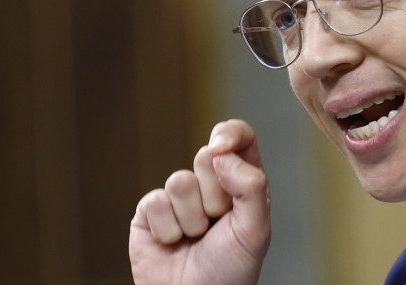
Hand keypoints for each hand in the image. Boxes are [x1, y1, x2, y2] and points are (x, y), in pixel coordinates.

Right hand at [129, 119, 271, 284]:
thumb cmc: (231, 272)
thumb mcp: (255, 231)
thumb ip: (251, 186)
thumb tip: (220, 153)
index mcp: (243, 185)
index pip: (240, 139)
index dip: (230, 134)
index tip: (220, 146)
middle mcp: (211, 186)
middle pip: (206, 156)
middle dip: (214, 194)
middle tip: (217, 225)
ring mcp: (179, 199)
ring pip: (179, 181)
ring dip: (191, 218)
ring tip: (195, 240)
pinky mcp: (149, 213)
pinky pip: (155, 202)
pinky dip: (167, 229)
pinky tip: (172, 245)